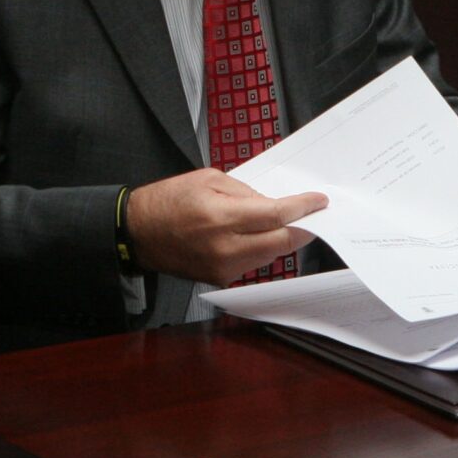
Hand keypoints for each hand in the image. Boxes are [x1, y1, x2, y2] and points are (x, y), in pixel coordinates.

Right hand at [127, 168, 327, 286]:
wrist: (137, 233)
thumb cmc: (169, 201)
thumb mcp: (210, 179)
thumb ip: (246, 192)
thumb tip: (274, 205)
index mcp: (221, 217)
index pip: (276, 216)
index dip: (303, 208)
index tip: (320, 201)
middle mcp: (225, 247)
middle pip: (281, 242)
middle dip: (304, 228)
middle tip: (316, 215)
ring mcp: (223, 268)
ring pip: (271, 255)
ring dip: (286, 238)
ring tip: (292, 221)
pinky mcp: (220, 278)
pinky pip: (254, 263)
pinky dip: (265, 248)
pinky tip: (266, 235)